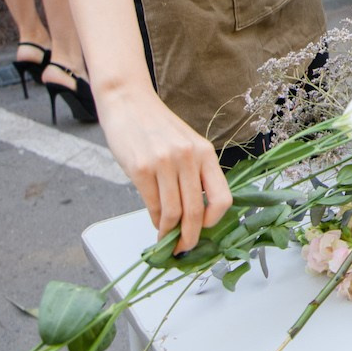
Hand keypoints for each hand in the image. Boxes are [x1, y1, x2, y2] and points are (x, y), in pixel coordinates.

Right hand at [98, 88, 231, 253]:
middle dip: (190, 237)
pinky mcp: (141, 168)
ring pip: (173, 213)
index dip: (215, 221)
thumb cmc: (156, 126)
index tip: (205, 230)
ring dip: (170, 233)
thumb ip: (194, 172)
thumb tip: (196, 213)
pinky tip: (155, 223)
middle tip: (184, 248)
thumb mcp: (186, 144)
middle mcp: (188, 157)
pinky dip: (155, 221)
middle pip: (196, 211)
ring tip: (167, 240)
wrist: (128, 102)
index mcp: (205, 152)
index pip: (223, 197)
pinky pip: (153, 205)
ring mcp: (165, 163)